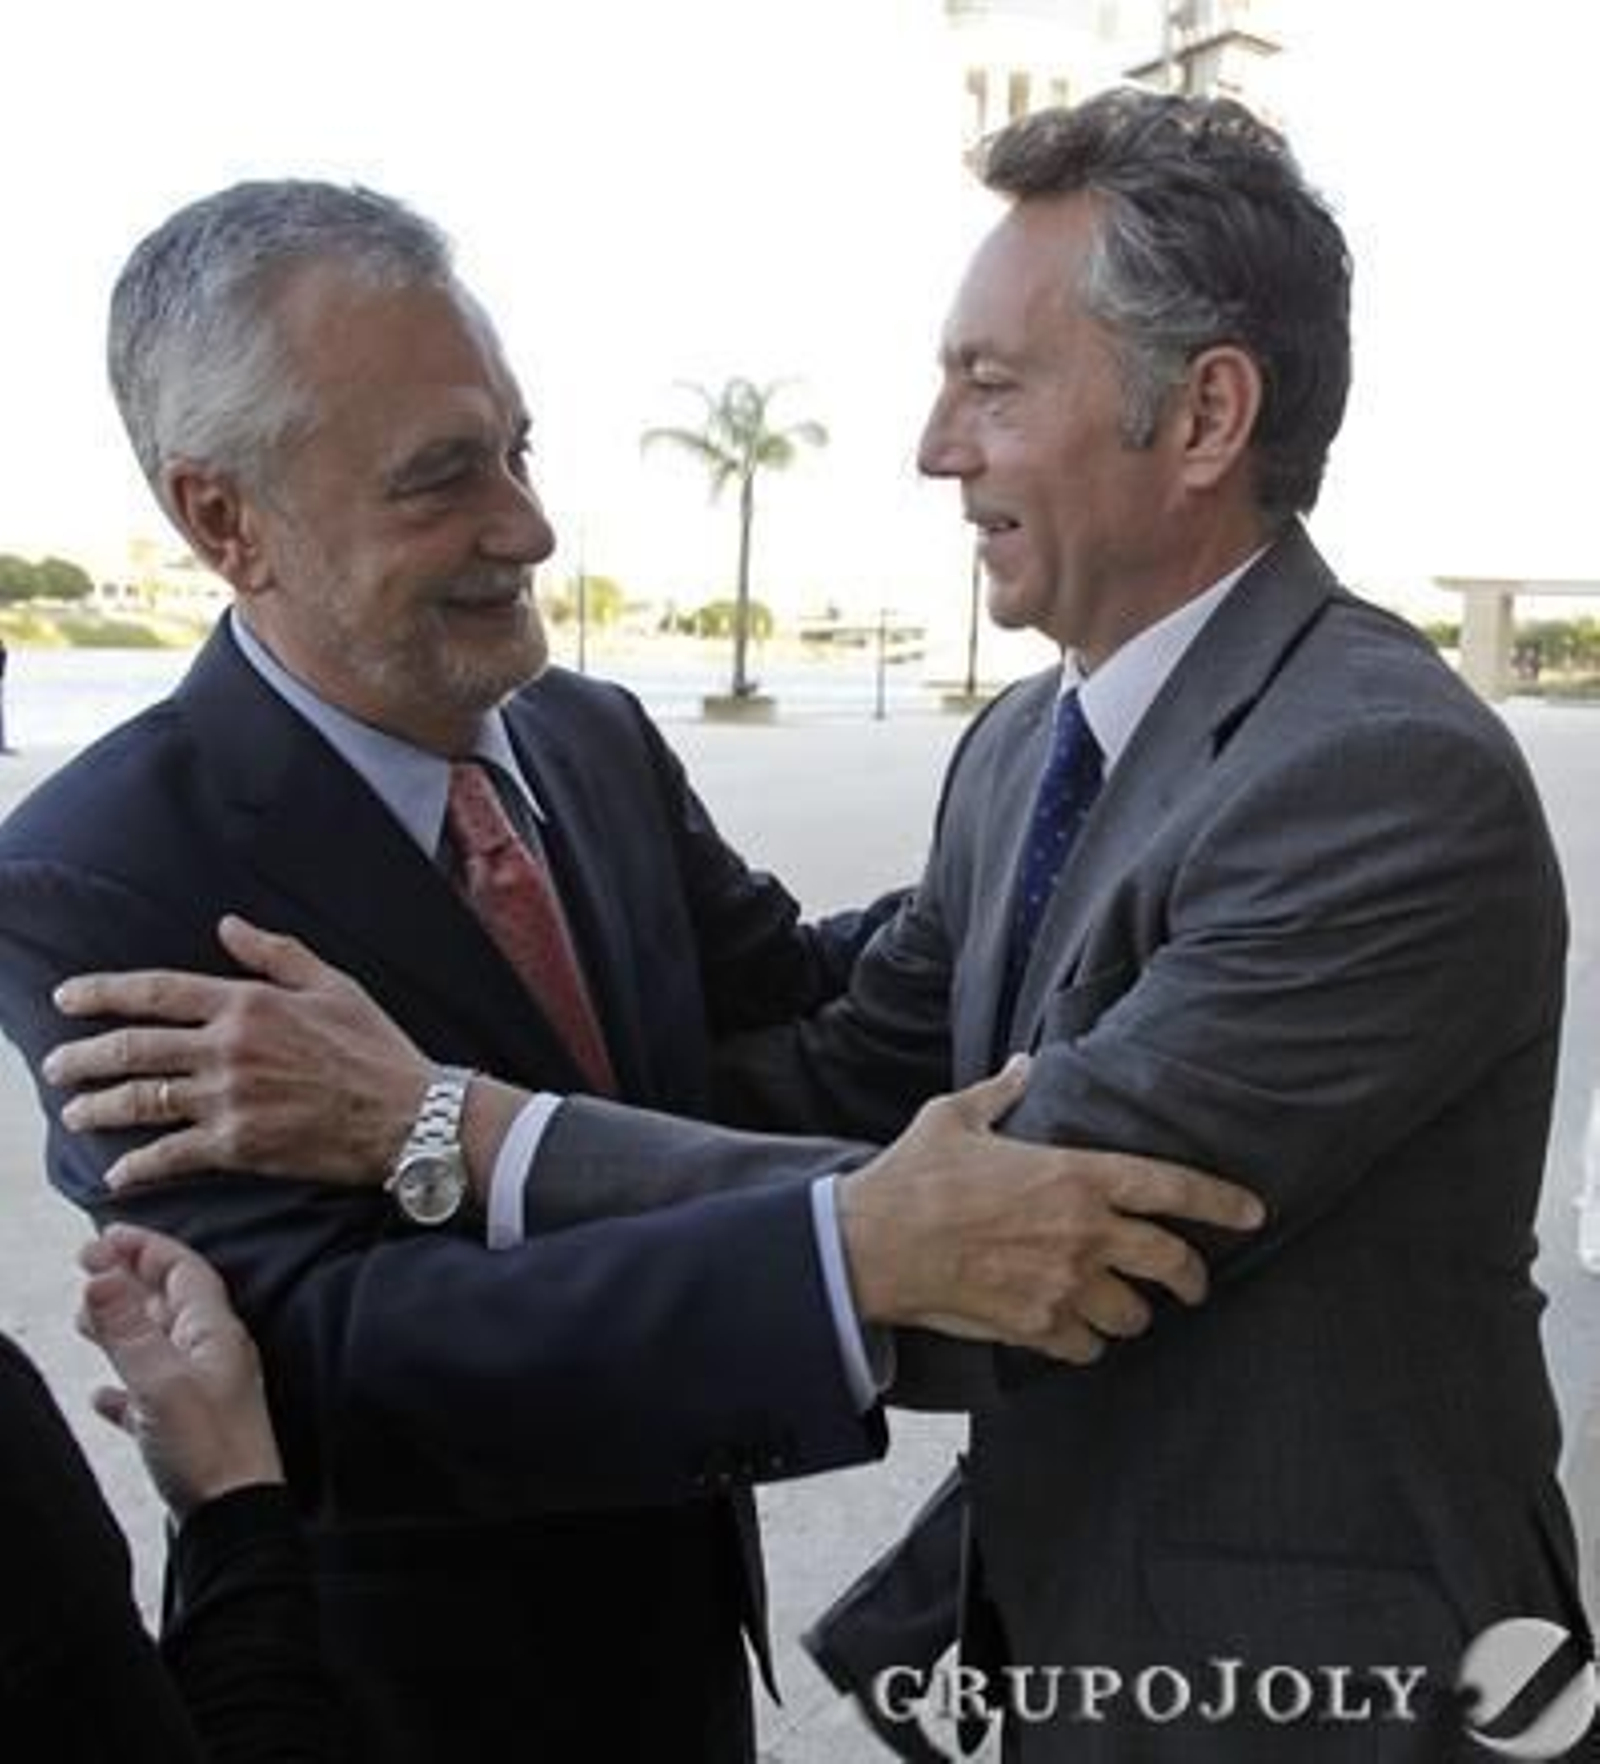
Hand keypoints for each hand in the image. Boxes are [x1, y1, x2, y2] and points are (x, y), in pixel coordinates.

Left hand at [43, 914, 429, 1189]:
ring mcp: (229, 1098)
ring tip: (72, 1113)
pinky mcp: (239, 1145)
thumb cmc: (378, 1047)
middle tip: (54, 1066)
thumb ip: (276, 953)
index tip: (66, 997)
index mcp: (249, 1003)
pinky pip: (171, 1155)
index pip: (156, 991)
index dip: (102, 992)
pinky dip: (137, 1166)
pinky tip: (116, 1173)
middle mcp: (228, 1048)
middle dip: (82, 1056)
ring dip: (96, 1107)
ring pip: (141, 1101)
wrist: (409, 1114)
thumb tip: (227, 925)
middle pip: (133, 1048)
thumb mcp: (334, 984)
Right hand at [77, 1223, 282, 1517]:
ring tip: (81, 1320)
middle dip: (127, 1280)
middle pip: (168, 1303)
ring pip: (155, 1347)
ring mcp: (200, 1394)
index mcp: (214, 1334)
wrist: (236, 1521)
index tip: (102, 1236)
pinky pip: (149, 1399)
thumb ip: (128, 1330)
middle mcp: (211, 1356)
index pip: (182, 1270)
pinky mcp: (185, 1433)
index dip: (144, 1248)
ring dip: (121, 1328)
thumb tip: (101, 1274)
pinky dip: (123, 1390)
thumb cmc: (209, 1451)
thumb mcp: (160, 1382)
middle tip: (85, 1267)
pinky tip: (100, 1397)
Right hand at [837, 1056, 1264, 1364]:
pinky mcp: (1036, 1328)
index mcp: (1073, 1175)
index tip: (1252, 1212)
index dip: (1220, 1201)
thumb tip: (1023, 1065)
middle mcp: (1081, 1234)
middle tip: (1192, 1283)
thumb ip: (1001, 1092)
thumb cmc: (914, 1176)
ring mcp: (1063, 1286)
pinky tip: (1071, 1330)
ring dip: (1131, 1313)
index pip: (1171, 1187)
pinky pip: (1088, 1348)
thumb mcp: (955, 1116)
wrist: (873, 1246)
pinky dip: (1086, 1343)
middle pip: (1170, 1264)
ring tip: (1118, 1307)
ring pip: (1133, 1316)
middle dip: (1191, 1278)